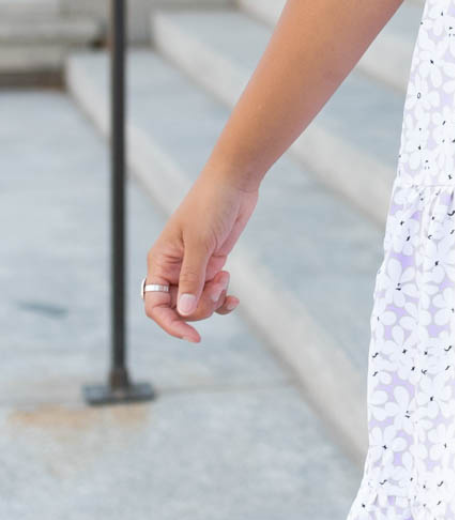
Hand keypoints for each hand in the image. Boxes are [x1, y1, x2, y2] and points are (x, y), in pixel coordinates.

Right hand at [142, 167, 260, 343]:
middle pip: (179, 307)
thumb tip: (183, 312)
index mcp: (160, 261)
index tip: (192, 336)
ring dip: (213, 300)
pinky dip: (222, 299)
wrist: (235, 183)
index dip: (170, 323)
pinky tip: (233, 299)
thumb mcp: (201, 243)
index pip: (155, 304)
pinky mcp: (211, 265)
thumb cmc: (211, 206)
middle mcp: (173, 268)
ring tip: (225, 280)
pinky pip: (212, 293)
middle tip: (219, 287)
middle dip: (200, 306)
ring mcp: (193, 267)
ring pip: (197, 302)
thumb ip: (192, 279)